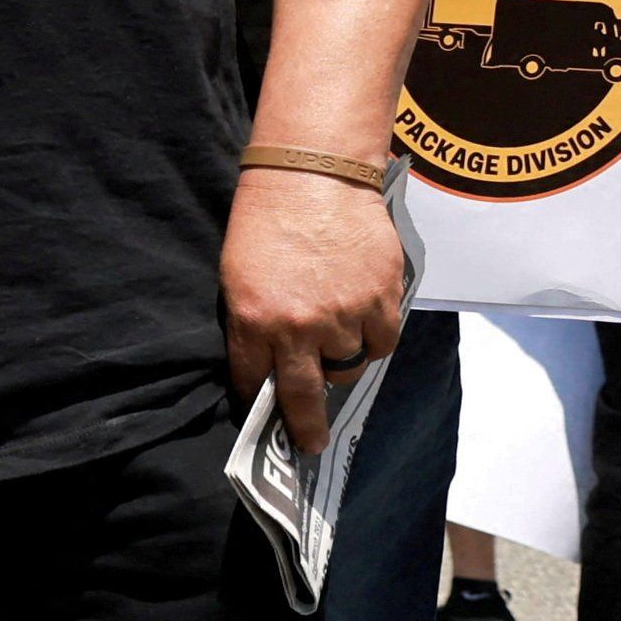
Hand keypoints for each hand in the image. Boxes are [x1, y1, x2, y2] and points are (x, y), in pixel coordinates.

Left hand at [222, 163, 404, 451]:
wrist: (314, 176)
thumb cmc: (266, 222)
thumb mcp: (238, 276)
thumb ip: (254, 324)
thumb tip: (268, 364)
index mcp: (253, 320)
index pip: (254, 381)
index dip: (259, 403)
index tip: (266, 421)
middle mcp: (299, 326)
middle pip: (305, 396)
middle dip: (307, 428)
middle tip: (312, 444)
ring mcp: (345, 315)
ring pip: (348, 366)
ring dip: (342, 362)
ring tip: (335, 342)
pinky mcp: (383, 300)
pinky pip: (382, 343)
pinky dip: (374, 340)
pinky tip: (364, 324)